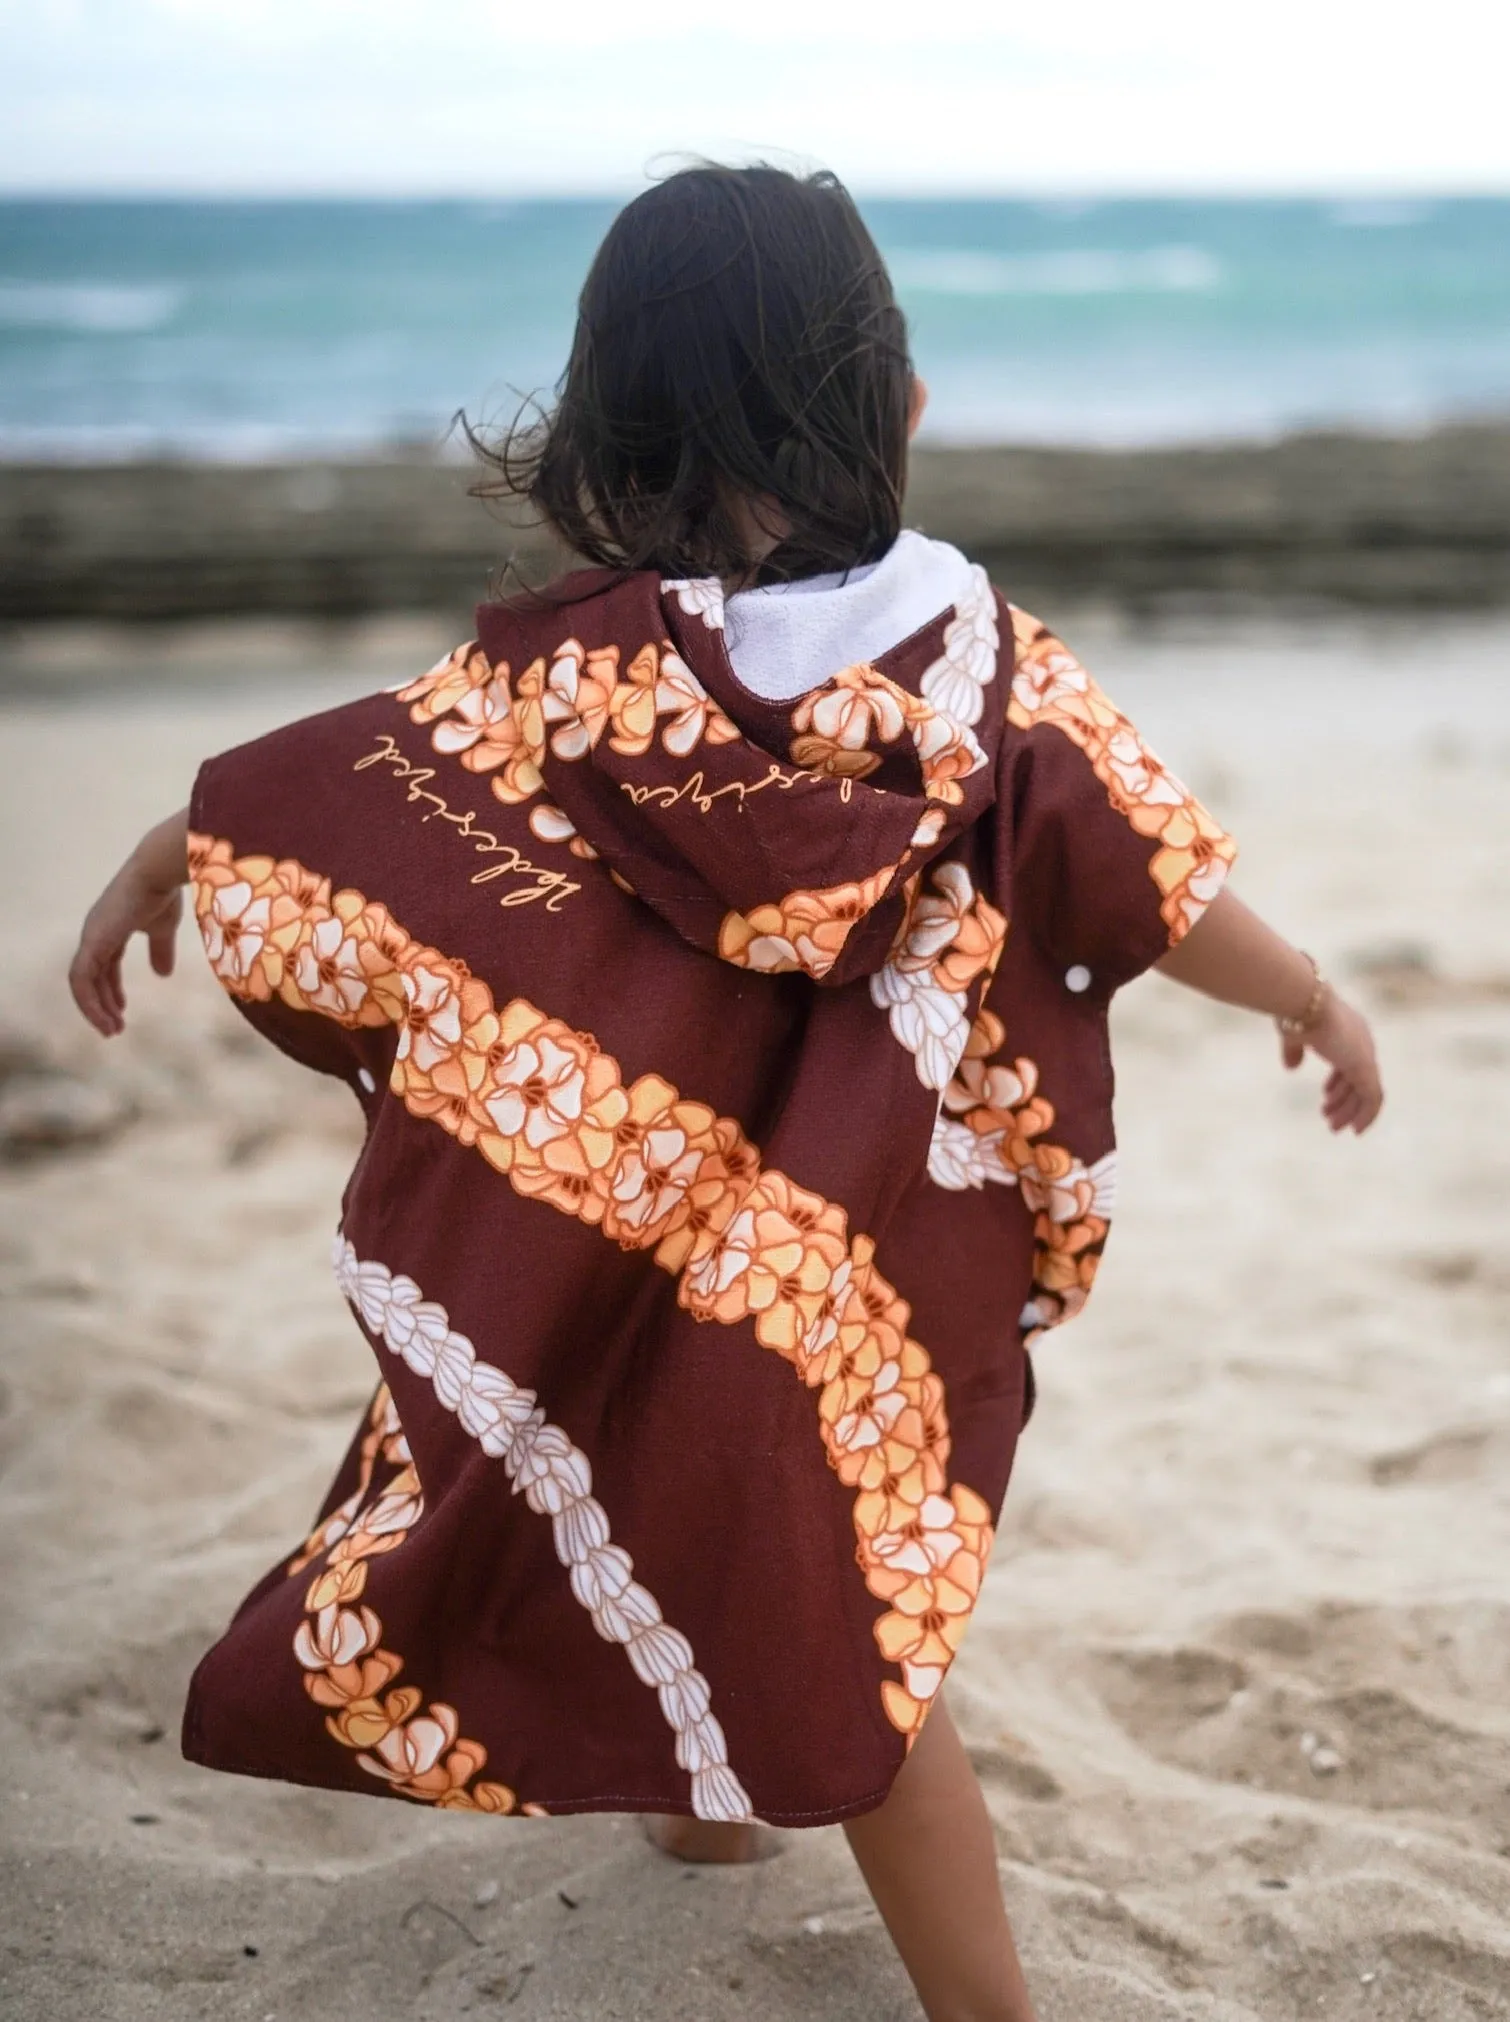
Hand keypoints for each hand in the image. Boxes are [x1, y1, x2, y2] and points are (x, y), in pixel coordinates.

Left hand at [69, 811, 188, 1036]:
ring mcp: (91, 937)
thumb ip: (160, 950)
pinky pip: (82, 980)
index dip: (111, 990)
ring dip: (95, 1008)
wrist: (158, 872)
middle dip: (102, 1005)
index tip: (122, 1011)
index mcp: (110, 929)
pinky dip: (90, 1001)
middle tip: (115, 1028)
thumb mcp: (163, 929)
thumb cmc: (163, 893)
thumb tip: (163, 975)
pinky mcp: (92, 943)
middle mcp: (95, 934)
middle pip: (91, 977)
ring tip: (112, 1029)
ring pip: (83, 983)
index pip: (103, 966)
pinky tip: (106, 1016)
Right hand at [1281, 989, 1381, 1133]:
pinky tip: (1355, 1130)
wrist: (1305, 1002)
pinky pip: (1373, 1098)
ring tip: (1334, 1128)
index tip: (1325, 1097)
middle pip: (1359, 1079)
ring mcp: (1365, 1055)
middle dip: (1344, 1101)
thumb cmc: (1294, 1011)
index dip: (1338, 1082)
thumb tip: (1291, 1068)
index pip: (1350, 1063)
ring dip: (1351, 1112)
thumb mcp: (1292, 1035)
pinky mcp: (1365, 1067)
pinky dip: (1367, 1116)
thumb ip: (1294, 1051)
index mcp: (1349, 1031)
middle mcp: (1362, 1043)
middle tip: (1330, 1120)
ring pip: (1366, 1092)